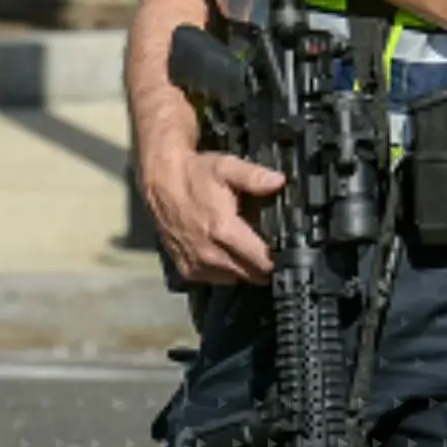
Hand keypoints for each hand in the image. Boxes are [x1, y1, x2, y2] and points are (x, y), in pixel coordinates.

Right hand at [141, 149, 286, 284]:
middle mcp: (210, 253)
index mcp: (224, 230)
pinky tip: (227, 253)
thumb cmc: (193, 175)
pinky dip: (225, 271)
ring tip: (247, 249)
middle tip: (269, 248)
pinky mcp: (188, 270)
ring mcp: (198, 264)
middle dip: (265, 265)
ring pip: (236, 279)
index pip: (263, 262)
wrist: (160, 183)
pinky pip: (216, 279)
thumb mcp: (227, 167)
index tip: (287, 251)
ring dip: (245, 269)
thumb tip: (279, 181)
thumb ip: (254, 176)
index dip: (279, 259)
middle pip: (253, 276)